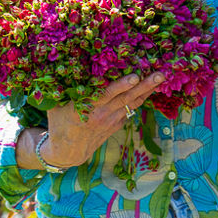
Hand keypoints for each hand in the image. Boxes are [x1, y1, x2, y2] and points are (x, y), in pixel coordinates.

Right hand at [40, 72, 164, 167]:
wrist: (68, 152)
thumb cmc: (60, 123)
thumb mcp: (56, 106)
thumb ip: (62, 89)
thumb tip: (64, 65)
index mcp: (86, 108)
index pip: (107, 95)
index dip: (121, 86)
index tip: (135, 76)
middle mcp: (102, 114)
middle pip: (127, 98)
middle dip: (144, 85)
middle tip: (161, 74)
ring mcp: (112, 120)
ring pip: (133, 103)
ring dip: (148, 90)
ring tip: (161, 78)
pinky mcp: (117, 124)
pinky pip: (131, 109)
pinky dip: (141, 98)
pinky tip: (151, 88)